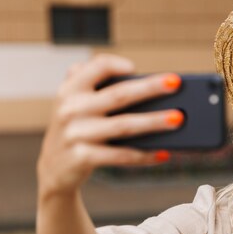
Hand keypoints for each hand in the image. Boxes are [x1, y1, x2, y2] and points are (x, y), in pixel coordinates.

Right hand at [37, 54, 183, 197]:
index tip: (135, 67)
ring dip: (154, 122)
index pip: (95, 67)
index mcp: (70, 89)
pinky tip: (164, 153)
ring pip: (124, 126)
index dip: (115, 64)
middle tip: (176, 83)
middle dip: (150, 88)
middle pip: (118, 95)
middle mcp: (71, 109)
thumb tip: (152, 89)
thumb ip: (99, 89)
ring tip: (178, 119)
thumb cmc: (79, 129)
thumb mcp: (77, 104)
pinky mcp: (82, 158)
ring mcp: (76, 134)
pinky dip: (144, 155)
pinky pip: (121, 155)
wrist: (54, 168)